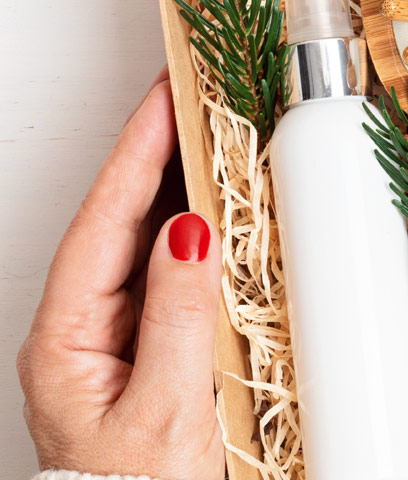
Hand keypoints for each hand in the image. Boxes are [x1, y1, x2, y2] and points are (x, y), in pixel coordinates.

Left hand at [16, 70, 224, 479]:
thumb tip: (189, 233)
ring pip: (141, 248)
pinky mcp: (145, 354)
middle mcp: (81, 333)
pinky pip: (166, 282)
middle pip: (116, 224)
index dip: (137, 157)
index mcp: (66, 340)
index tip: (167, 104)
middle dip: (154, 159)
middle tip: (192, 104)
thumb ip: (178, 316)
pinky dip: (193, 243)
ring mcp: (111, 342)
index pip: (103, 224)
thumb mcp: (167, 405)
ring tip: (210, 144)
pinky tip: (218, 220)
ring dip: (177, 194)